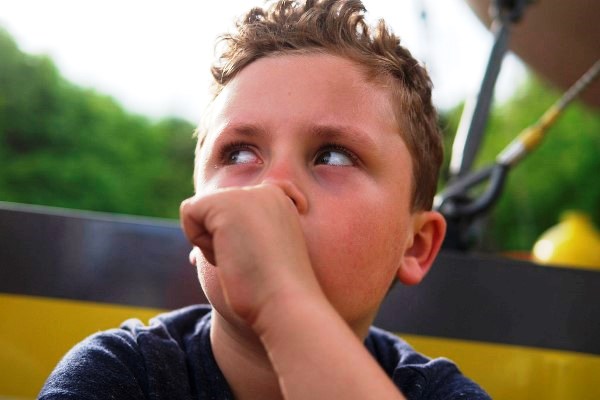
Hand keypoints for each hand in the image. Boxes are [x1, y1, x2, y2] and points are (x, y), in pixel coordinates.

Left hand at [180, 182, 321, 326]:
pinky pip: (189, 213)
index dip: (233, 238)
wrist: (286, 303)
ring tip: (242, 259)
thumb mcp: (261, 249)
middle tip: (251, 262)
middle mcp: (266, 190)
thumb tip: (192, 213)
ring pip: (202, 212)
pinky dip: (198, 240)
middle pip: (215, 211)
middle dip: (221, 241)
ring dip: (211, 243)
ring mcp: (247, 193)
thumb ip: (238, 227)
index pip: (234, 209)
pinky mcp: (225, 202)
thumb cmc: (273, 290)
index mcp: (281, 200)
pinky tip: (227, 254)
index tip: (262, 258)